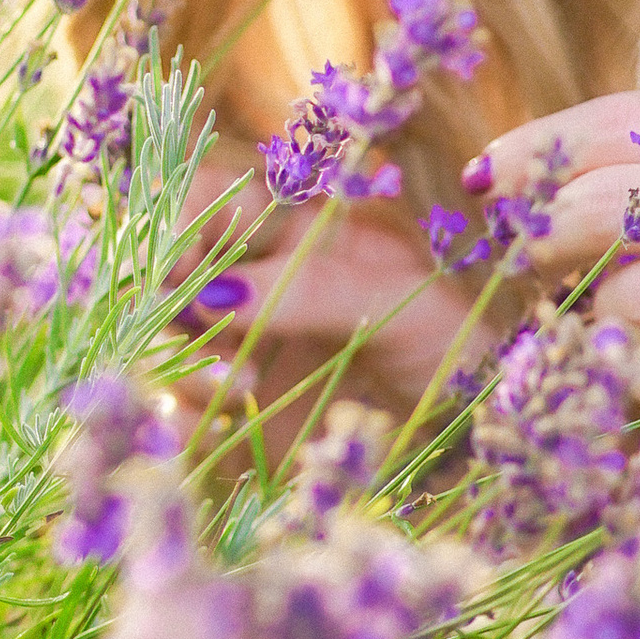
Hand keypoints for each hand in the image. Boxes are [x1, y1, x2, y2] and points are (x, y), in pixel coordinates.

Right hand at [172, 139, 470, 414]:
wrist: (479, 428)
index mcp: (290, 231)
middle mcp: (252, 285)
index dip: (178, 231)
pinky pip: (177, 414)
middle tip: (204, 345)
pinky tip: (213, 434)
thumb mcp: (399, 299)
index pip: (203, 204)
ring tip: (238, 394)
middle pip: (163, 278)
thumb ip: (311, 289)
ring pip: (160, 346)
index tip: (184, 277)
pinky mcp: (237, 416)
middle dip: (166, 308)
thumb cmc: (454, 340)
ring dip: (175, 367)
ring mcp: (238, 351)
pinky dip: (180, 422)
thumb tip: (217, 295)